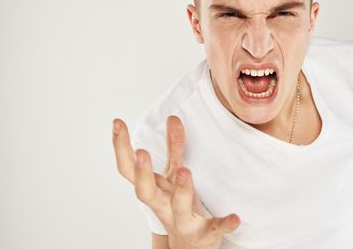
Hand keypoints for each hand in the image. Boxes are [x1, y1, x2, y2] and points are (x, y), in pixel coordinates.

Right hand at [112, 115, 240, 248]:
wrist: (190, 246)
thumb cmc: (178, 205)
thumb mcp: (174, 175)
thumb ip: (174, 147)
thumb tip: (172, 117)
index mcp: (154, 190)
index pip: (129, 169)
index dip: (121, 147)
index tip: (117, 122)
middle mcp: (164, 206)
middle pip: (145, 193)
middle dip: (142, 174)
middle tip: (141, 152)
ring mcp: (183, 221)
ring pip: (179, 208)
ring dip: (181, 190)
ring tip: (185, 171)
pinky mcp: (205, 234)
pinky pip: (214, 229)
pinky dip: (224, 224)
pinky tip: (235, 217)